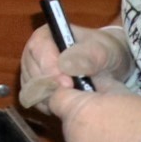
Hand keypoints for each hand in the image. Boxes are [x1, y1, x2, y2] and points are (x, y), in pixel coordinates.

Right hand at [19, 23, 134, 107]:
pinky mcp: (35, 87)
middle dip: (51, 86)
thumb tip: (64, 66)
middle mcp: (33, 53)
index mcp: (45, 36)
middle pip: (32, 72)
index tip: (68, 85)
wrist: (109, 65)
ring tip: (73, 99)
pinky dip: (49, 105)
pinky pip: (35, 99)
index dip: (50, 69)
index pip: (38, 53)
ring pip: (31, 88)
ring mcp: (32, 70)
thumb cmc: (105, 52)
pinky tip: (66, 104)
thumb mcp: (101, 51)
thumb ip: (86, 56)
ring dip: (51, 97)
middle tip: (73, 96)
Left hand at [45, 80, 140, 141]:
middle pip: (70, 129)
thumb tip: (92, 77)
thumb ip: (103, 86)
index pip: (56, 100)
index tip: (83, 106)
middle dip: (86, 129)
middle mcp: (71, 137)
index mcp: (78, 112)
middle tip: (113, 134)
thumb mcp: (127, 96)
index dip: (68, 101)